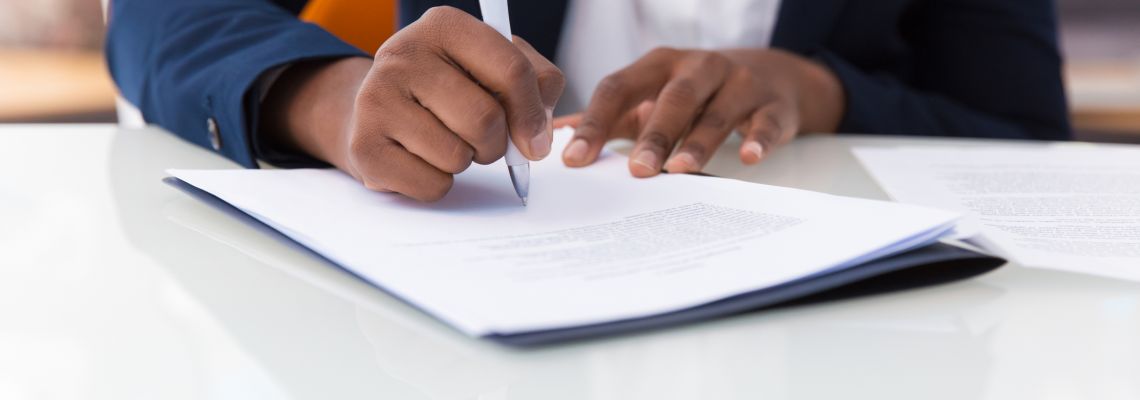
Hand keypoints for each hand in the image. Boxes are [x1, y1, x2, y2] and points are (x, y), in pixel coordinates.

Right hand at [261, 6, 563, 200]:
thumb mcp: (497, 69)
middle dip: (495, 143)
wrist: (381, 110)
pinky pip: (432, 185)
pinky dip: (438, 183)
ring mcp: (376, 97)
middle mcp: (403, 53)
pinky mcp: (364, 145)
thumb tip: (537, 137)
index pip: (511, 70)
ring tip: (446, 142)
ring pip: (456, 156)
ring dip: (464, 161)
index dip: (532, 113)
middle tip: (482, 140)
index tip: (534, 138)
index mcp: (445, 25)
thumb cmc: (450, 89)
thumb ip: (537, 87)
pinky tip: (423, 159)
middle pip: (484, 119)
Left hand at [558, 48, 842, 176]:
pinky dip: (759, 139)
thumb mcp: (651, 94)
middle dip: (654, 135)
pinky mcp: (774, 105)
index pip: (619, 87)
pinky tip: (749, 158)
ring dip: (699, 141)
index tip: (575, 159)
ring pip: (718, 112)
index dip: (596, 122)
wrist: (771, 74)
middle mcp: (699, 68)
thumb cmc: (696, 93)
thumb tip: (555, 137)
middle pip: (674, 99)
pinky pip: (767, 122)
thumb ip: (609, 117)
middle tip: (637, 171)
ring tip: (681, 171)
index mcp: (659, 65)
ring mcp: (740, 83)